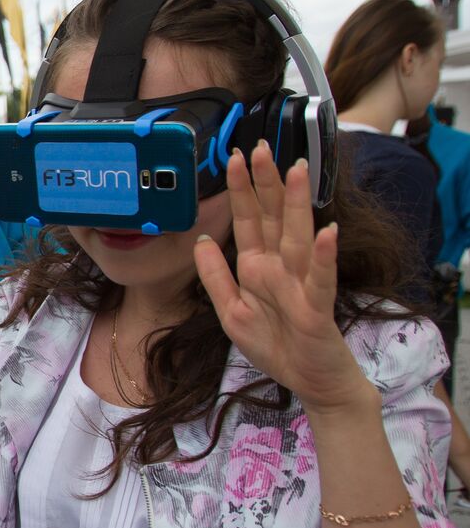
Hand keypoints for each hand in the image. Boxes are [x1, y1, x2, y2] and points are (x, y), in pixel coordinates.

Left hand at [193, 143, 366, 412]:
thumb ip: (215, 276)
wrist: (310, 380)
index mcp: (257, 267)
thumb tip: (200, 239)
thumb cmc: (275, 345)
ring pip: (298, 237)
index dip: (241, 190)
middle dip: (266, 184)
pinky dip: (323, 257)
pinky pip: (320, 279)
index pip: (248, 220)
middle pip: (274, 218)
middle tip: (260, 147)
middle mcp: (280, 268)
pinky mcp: (316, 308)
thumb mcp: (230, 312)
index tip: (233, 157)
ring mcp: (301, 284)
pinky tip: (326, 232)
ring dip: (297, 205)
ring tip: (295, 171)